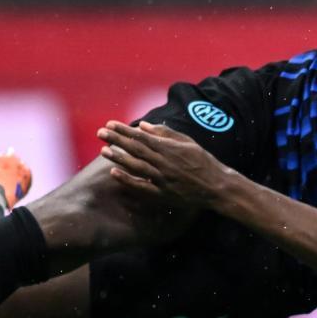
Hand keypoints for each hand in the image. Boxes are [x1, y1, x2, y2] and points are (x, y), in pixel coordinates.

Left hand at [97, 120, 231, 207]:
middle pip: (135, 149)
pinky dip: (127, 180)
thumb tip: (142, 125)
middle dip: (116, 140)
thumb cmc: (202, 161)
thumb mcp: (187, 142)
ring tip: (103, 150)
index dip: (124, 130)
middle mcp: (164, 162)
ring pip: (136, 166)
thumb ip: (165, 133)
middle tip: (100, 132)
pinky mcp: (162, 193)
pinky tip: (113, 174)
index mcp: (170, 148)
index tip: (109, 124)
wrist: (216, 186)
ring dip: (118, 158)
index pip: (141, 137)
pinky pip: (141, 187)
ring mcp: (162, 179)